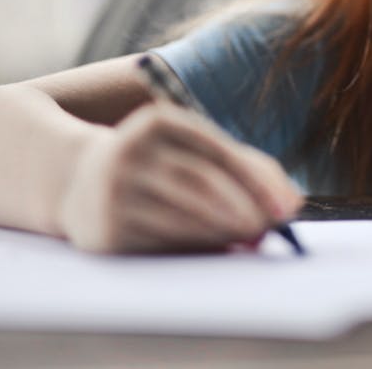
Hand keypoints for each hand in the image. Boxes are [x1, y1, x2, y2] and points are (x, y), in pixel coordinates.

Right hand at [57, 102, 302, 253]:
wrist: (78, 181)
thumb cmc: (160, 164)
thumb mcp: (195, 150)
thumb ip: (248, 168)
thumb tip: (292, 204)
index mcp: (158, 121)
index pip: (217, 151)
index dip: (257, 181)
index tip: (287, 208)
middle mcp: (130, 151)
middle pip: (202, 184)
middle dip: (245, 210)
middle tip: (271, 229)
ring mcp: (113, 192)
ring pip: (185, 216)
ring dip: (227, 232)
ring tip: (252, 238)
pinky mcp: (106, 231)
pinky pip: (165, 243)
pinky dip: (199, 249)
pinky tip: (219, 248)